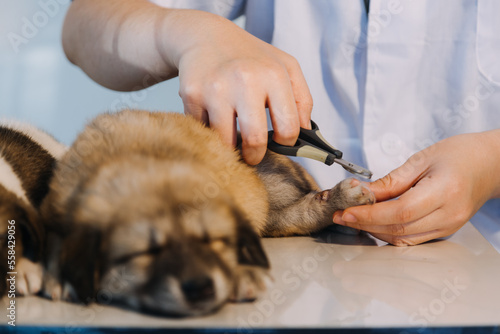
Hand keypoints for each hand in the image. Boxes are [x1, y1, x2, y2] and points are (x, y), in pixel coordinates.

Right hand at [164, 11, 312, 164]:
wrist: (206, 36)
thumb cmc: (250, 57)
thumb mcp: (286, 67)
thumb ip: (302, 100)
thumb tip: (306, 134)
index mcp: (273, 75)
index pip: (288, 128)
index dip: (286, 142)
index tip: (279, 142)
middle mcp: (245, 80)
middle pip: (254, 140)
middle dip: (255, 155)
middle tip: (253, 155)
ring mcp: (216, 88)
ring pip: (225, 142)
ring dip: (230, 145)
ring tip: (232, 135)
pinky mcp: (192, 95)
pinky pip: (204, 131)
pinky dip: (209, 130)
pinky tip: (213, 116)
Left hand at [333, 130, 499, 245]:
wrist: (490, 164)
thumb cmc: (460, 154)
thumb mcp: (421, 159)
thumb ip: (391, 180)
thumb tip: (362, 193)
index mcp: (444, 191)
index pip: (400, 212)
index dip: (369, 216)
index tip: (345, 212)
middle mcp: (449, 215)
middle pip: (399, 230)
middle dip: (364, 225)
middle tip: (340, 216)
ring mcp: (449, 227)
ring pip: (403, 239)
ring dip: (374, 232)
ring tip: (352, 219)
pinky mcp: (445, 231)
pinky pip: (412, 239)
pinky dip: (389, 233)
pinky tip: (373, 224)